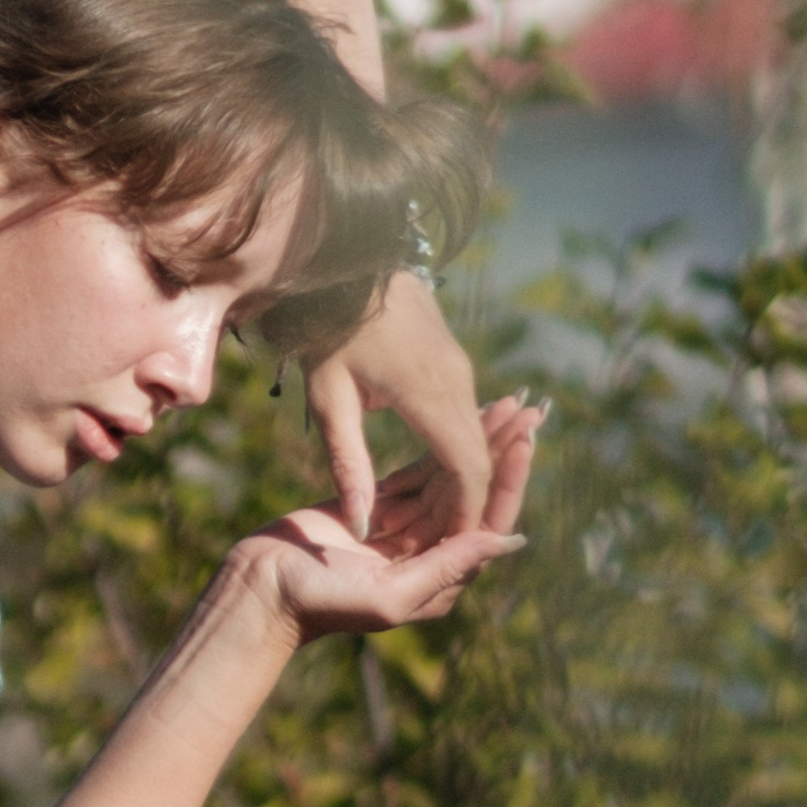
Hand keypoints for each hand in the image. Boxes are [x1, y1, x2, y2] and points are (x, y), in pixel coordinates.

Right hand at [236, 396, 540, 645]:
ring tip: (504, 402)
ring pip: (450, 478)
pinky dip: (438, 445)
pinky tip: (459, 414)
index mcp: (442, 578)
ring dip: (476, 441)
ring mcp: (406, 529)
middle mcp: (431, 554)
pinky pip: (418, 472)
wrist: (263, 589)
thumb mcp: (389, 594)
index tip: (524, 439)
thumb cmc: (322, 601)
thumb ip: (446, 568)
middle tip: (529, 409)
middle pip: (476, 495)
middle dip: (501, 452)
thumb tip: (509, 538)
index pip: (488, 522)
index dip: (510, 480)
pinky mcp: (378, 506)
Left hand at [305, 272, 487, 540]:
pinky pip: (466, 420)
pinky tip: (436, 482)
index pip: (468, 469)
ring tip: (436, 523)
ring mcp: (461, 370)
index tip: (450, 548)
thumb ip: (348, 462)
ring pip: (475, 441)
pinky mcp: (454, 363)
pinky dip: (455, 454)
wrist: (349, 258)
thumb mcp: (329, 398)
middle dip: (465, 506)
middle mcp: (458, 381)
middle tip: (440, 546)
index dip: (465, 513)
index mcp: (430, 392)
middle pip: (479, 460)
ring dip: (461, 482)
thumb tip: (360, 525)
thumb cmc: (327, 326)